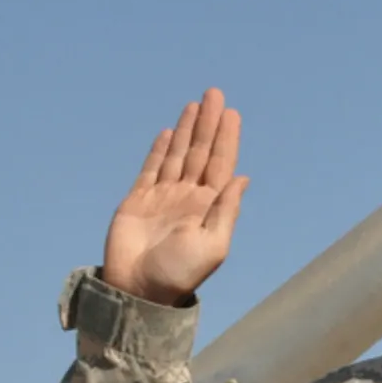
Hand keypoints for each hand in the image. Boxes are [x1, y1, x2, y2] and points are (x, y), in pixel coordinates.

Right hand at [102, 88, 248, 305]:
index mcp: (209, 207)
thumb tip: (243, 178)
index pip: (221, 164)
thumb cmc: (181, 273)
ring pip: (178, 155)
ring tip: (196, 105)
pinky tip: (169, 133)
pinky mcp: (138, 200)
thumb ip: (226, 211)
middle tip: (216, 94)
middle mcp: (188, 197)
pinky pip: (151, 169)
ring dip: (187, 130)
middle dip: (208, 124)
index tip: (232, 113)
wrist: (140, 289)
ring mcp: (163, 197)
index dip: (226, 138)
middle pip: (201, 152)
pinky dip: (160, 150)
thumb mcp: (214, 245)